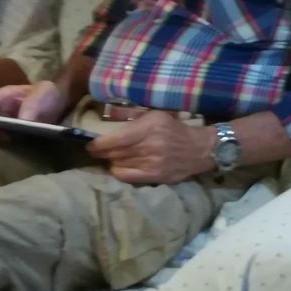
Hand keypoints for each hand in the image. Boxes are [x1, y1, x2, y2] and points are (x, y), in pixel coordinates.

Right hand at [0, 80, 70, 143]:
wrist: (62, 104)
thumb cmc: (49, 93)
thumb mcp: (44, 93)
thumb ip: (33, 104)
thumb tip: (23, 122)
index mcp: (3, 98)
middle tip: (6, 139)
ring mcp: (4, 128)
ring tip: (15, 144)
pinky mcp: (12, 139)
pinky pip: (2, 147)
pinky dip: (7, 150)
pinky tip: (19, 150)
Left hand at [87, 111, 214, 184]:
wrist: (199, 149)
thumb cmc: (175, 128)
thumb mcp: (156, 114)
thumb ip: (132, 114)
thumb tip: (108, 115)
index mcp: (149, 127)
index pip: (114, 139)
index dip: (97, 143)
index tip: (90, 143)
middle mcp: (149, 145)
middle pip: (114, 152)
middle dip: (100, 152)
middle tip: (95, 150)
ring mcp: (151, 162)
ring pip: (118, 164)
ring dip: (110, 160)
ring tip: (110, 156)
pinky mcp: (153, 176)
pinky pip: (125, 176)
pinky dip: (117, 171)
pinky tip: (118, 166)